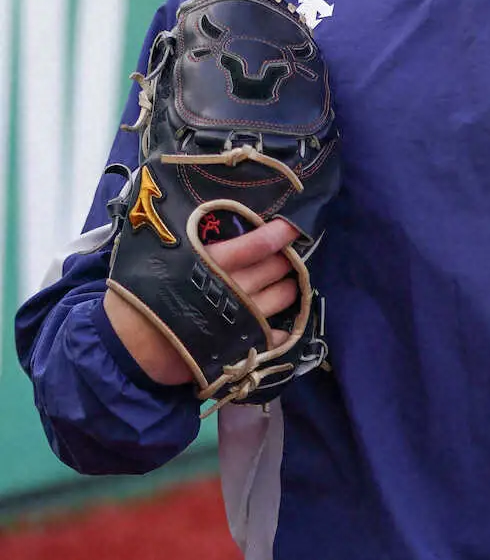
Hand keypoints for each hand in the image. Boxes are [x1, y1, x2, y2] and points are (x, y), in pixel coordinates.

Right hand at [103, 218, 300, 386]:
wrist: (123, 344)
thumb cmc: (142, 292)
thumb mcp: (165, 257)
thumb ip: (194, 242)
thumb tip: (224, 218)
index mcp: (208, 264)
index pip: (254, 245)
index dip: (277, 235)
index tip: (292, 226)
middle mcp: (227, 290)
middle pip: (273, 269)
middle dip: (285, 259)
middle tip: (289, 253)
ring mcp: (234, 320)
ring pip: (278, 298)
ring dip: (288, 287)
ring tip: (287, 280)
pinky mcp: (232, 346)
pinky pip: (268, 336)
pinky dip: (279, 329)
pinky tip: (281, 323)